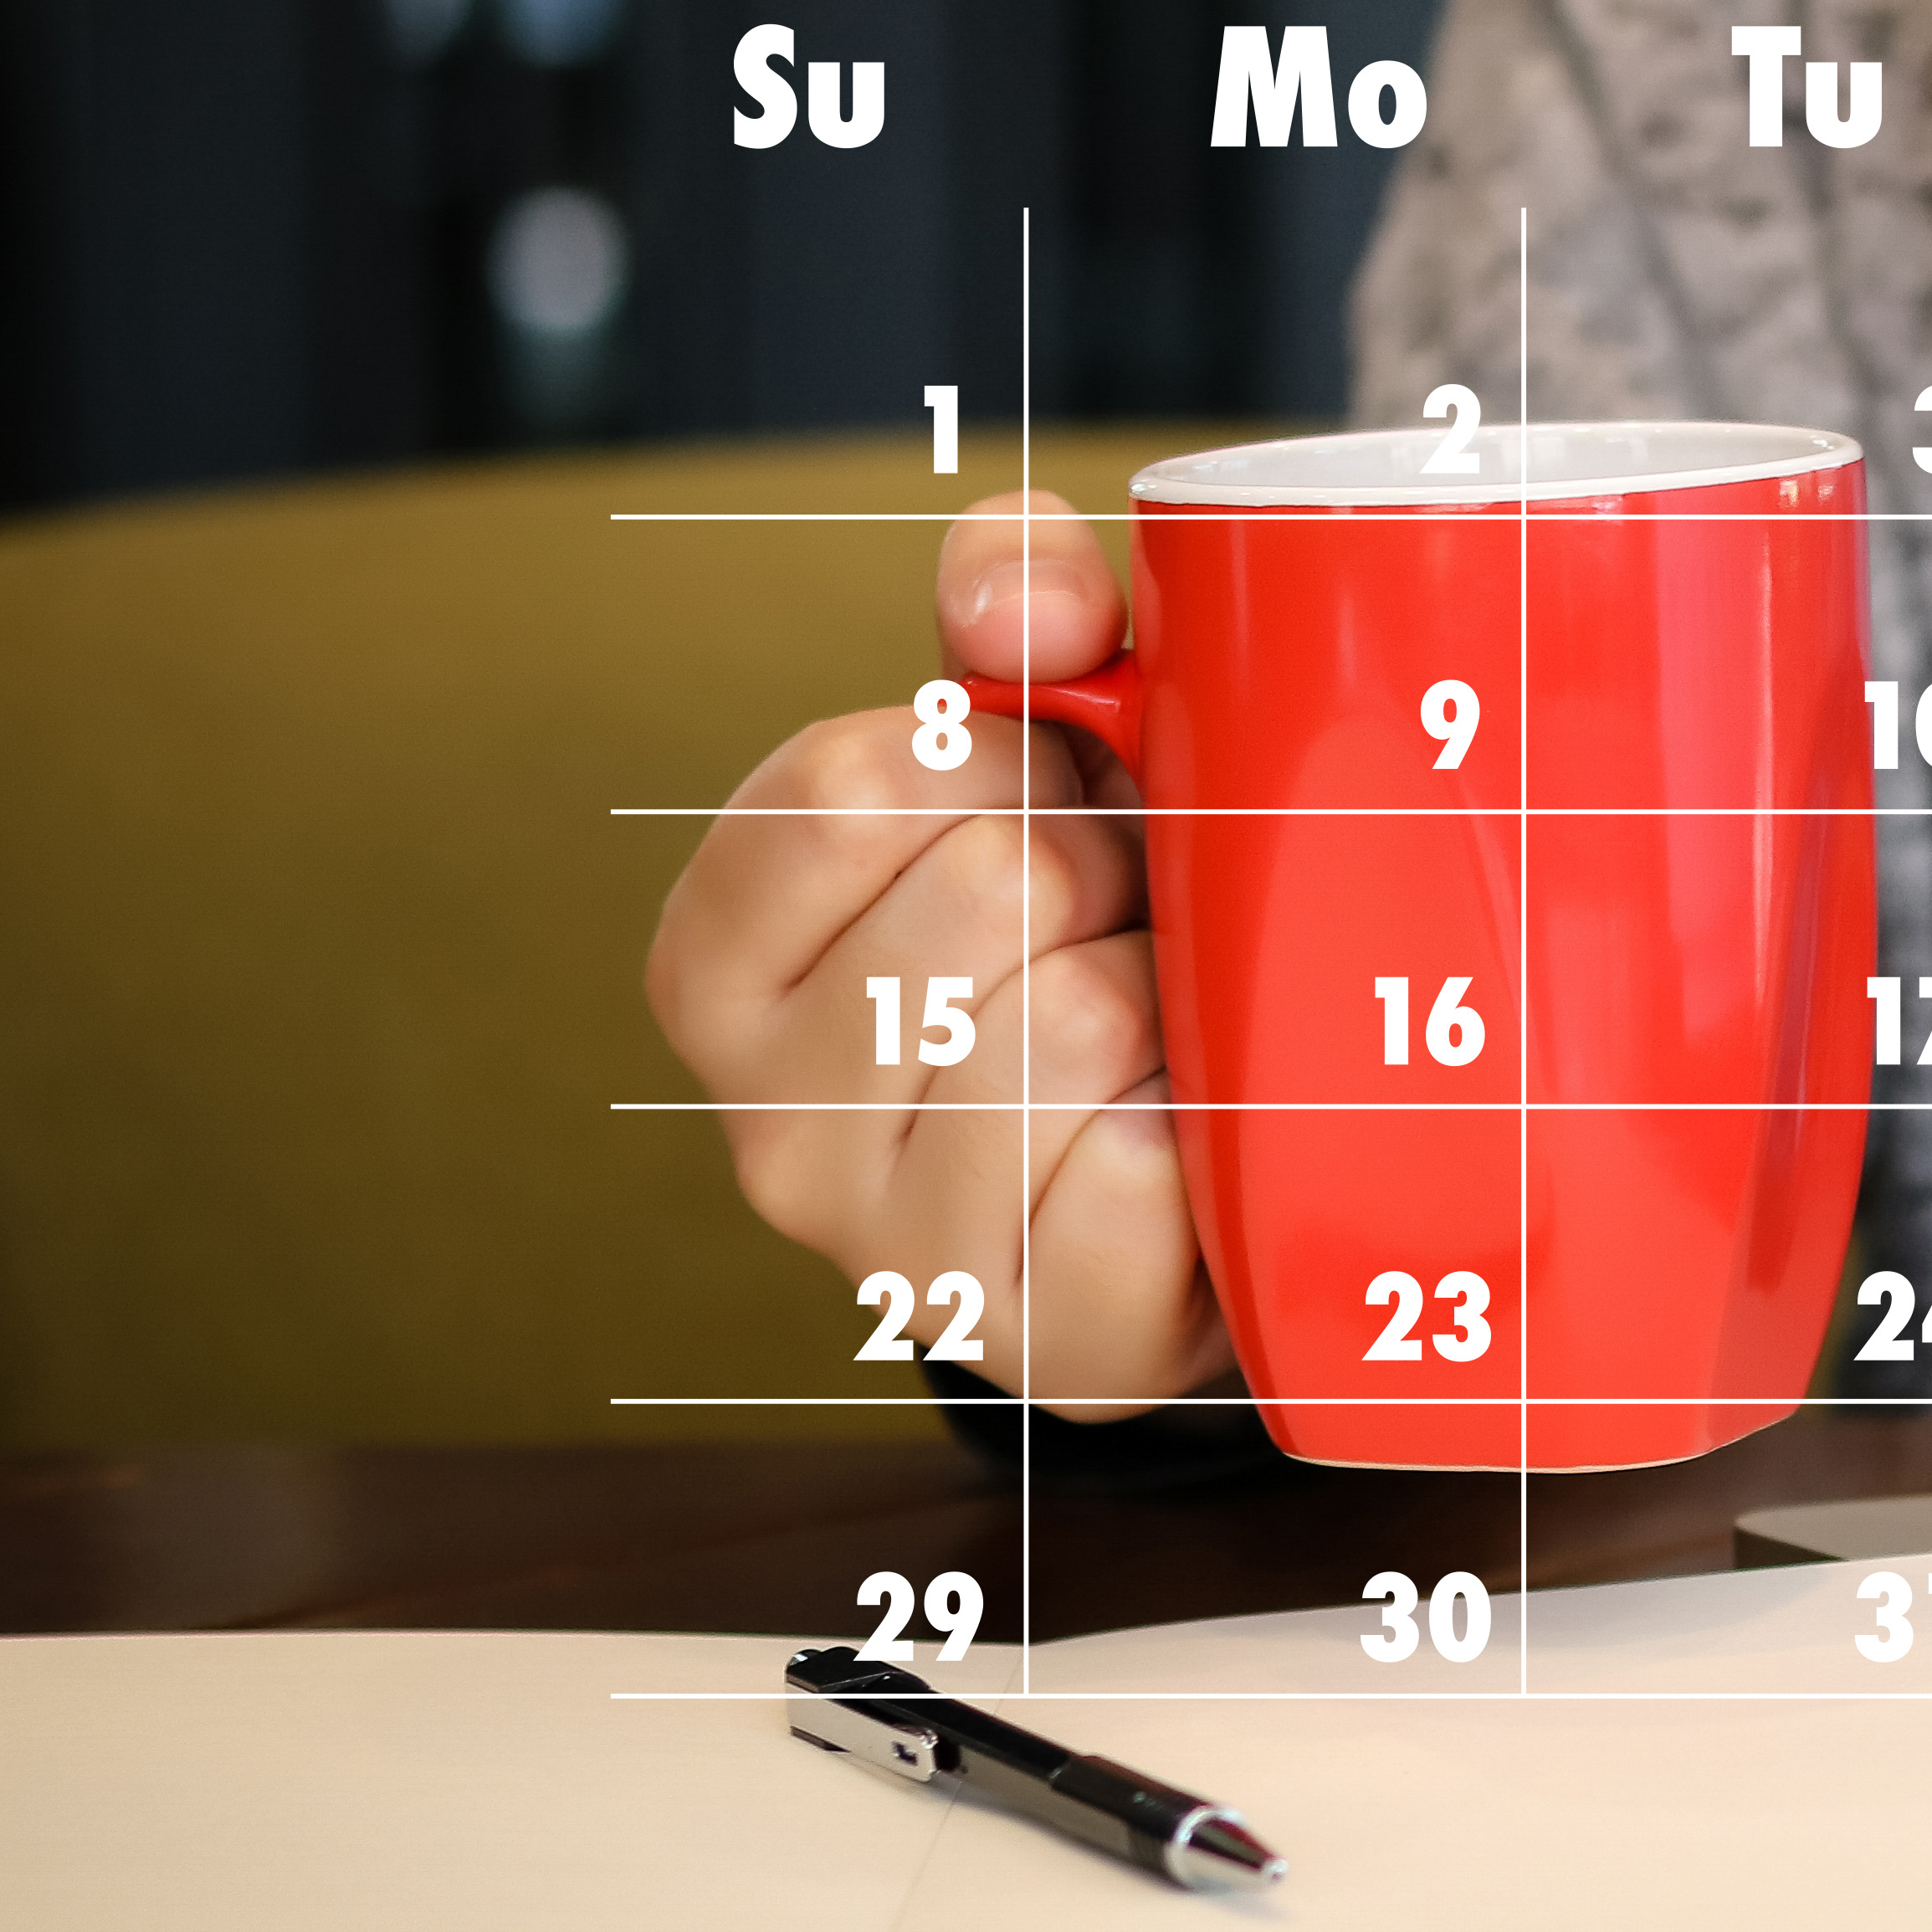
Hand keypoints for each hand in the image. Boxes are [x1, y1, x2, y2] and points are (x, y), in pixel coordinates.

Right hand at [645, 493, 1223, 1412]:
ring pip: (1070, 1021)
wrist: (1209, 1147)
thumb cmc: (1102, 920)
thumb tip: (1024, 598)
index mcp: (721, 958)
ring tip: (1164, 1023)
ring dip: (1170, 992)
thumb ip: (1024, 608)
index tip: (1051, 791)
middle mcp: (765, 1118)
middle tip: (1130, 921)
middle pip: (986, 888)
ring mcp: (890, 1246)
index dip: (1003, 755)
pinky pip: (1142, 1170)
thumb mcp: (1048, 736)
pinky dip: (1211, 1122)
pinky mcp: (1037, 1334)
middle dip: (1108, 870)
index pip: (851, 779)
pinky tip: (1194, 1128)